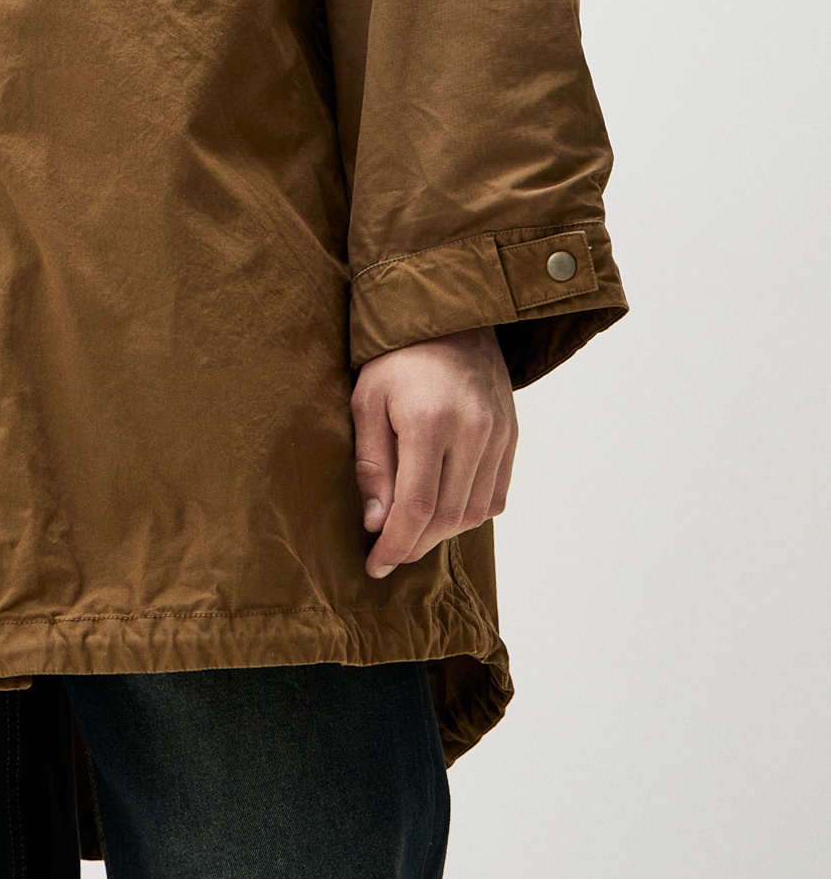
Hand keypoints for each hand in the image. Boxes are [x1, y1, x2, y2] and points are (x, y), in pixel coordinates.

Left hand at [351, 326, 516, 578]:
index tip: (374, 565)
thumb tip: (376, 522)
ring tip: (412, 534)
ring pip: (475, 512)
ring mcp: (498, 434)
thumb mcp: (367, 401)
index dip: (396, 544)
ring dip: (443, 532)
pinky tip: (444, 512)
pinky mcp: (511, 434)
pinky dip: (470, 513)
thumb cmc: (396, 356)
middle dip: (415, 544)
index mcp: (429, 421)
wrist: (448, 314)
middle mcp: (472, 431)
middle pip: (448, 517)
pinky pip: (496, 495)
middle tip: (388, 554)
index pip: (417, 507)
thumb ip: (371, 465)